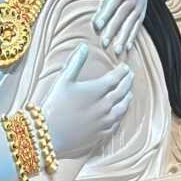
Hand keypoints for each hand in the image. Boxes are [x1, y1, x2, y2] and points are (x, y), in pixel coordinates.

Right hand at [41, 44, 134, 158]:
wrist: (50, 133)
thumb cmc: (55, 104)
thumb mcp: (64, 79)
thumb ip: (76, 62)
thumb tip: (84, 47)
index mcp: (96, 90)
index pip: (115, 78)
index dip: (122, 71)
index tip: (125, 67)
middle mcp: (104, 105)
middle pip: (122, 92)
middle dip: (127, 82)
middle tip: (130, 76)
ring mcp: (103, 121)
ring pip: (122, 109)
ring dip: (127, 99)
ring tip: (129, 94)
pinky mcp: (100, 134)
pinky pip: (115, 124)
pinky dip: (120, 117)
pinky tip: (119, 115)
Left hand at [92, 0, 150, 55]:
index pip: (113, 2)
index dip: (105, 14)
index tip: (96, 25)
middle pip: (122, 16)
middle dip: (113, 30)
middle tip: (104, 43)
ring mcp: (139, 3)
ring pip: (131, 23)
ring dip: (124, 37)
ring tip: (117, 50)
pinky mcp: (142, 7)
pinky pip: (138, 24)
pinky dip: (133, 35)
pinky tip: (128, 47)